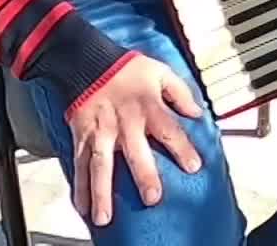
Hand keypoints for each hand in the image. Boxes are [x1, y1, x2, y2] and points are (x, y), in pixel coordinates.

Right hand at [67, 54, 204, 226]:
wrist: (86, 60)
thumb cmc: (127, 68)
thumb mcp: (160, 71)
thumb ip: (181, 93)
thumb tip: (198, 113)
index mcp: (147, 107)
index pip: (169, 130)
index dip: (182, 148)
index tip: (193, 166)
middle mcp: (124, 123)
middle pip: (135, 152)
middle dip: (143, 175)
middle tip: (151, 197)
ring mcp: (100, 132)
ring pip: (101, 166)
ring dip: (102, 192)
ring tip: (105, 217)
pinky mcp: (81, 136)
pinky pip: (79, 164)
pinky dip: (79, 186)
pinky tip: (82, 207)